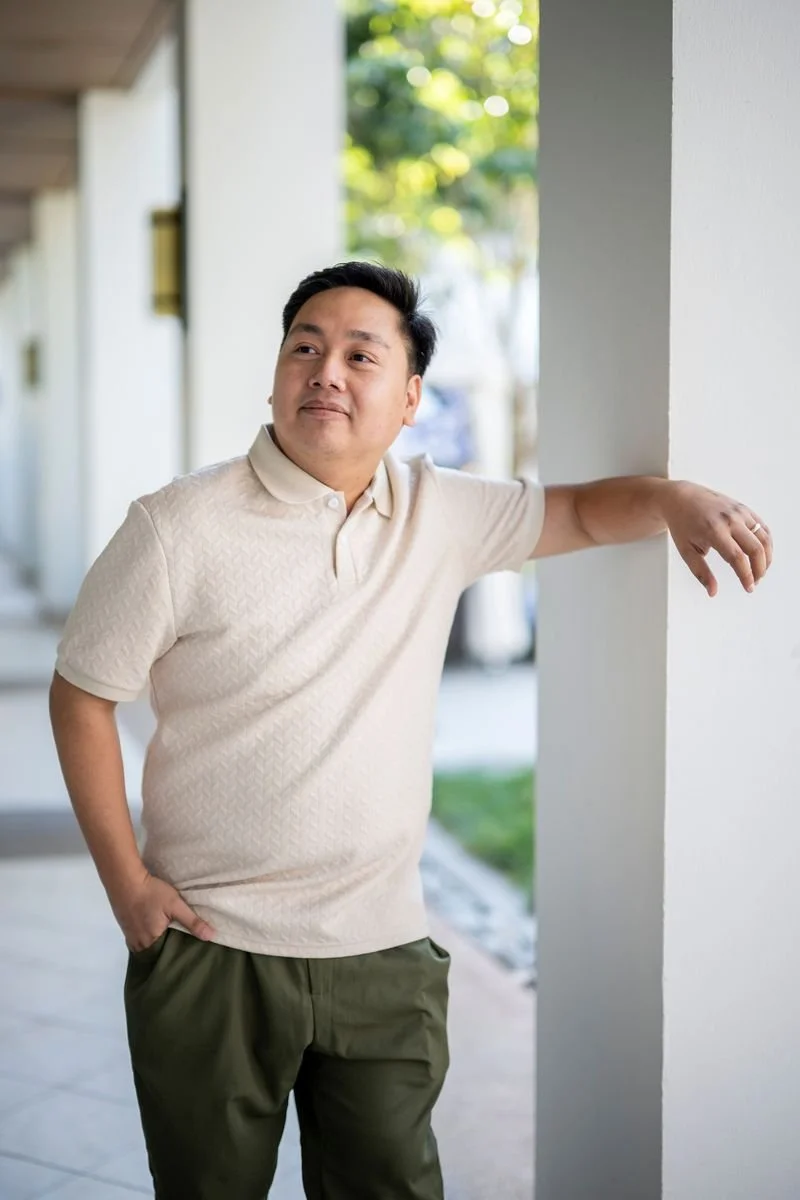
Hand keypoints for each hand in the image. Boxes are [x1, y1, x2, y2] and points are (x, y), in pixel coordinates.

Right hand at [110, 870, 214, 951]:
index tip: (188, 950)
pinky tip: (154, 929)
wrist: (125, 880)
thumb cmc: (151, 893)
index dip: (177, 952)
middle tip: (180, 943)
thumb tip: (211, 937)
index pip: (167, 955)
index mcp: (151, 942)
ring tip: (168, 937)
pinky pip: (138, 939)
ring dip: (156, 943)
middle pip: (155, 952)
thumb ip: (192, 921)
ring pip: (146, 946)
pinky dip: (147, 937)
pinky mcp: (125, 928)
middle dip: (166, 949)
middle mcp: (138, 945)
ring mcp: (129, 937)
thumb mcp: (175, 905)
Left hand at [661, 481, 772, 596]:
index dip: (746, 575)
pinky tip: (762, 555)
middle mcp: (730, 519)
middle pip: (755, 549)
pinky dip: (766, 543)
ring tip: (759, 571)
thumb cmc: (683, 525)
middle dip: (759, 570)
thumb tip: (712, 592)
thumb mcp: (686, 550)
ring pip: (764, 538)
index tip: (748, 588)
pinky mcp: (744, 509)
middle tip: (755, 582)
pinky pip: (763, 528)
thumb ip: (700, 572)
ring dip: (767, 558)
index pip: (737, 557)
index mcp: (713, 530)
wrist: (682, 498)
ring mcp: (739, 512)